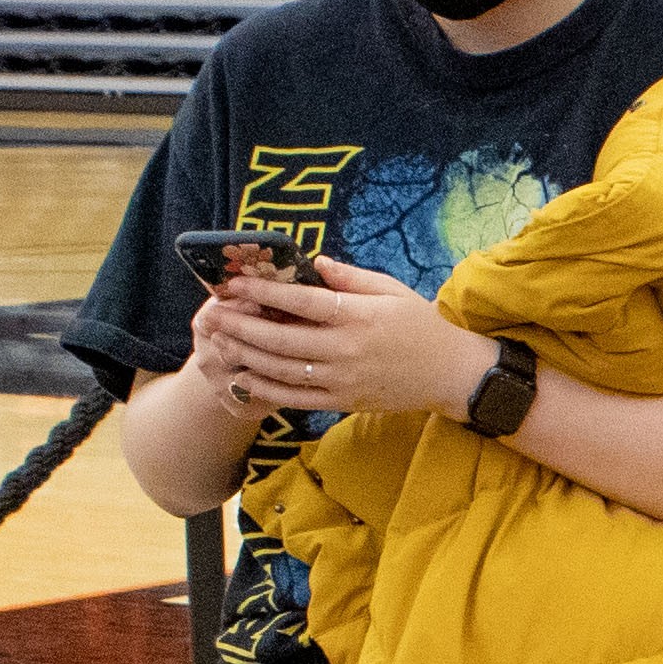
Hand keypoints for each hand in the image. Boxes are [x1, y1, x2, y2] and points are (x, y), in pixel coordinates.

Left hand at [195, 250, 482, 423]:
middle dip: (242, 325)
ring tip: (220, 340)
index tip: (235, 284)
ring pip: (281, 369)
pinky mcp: (341, 401)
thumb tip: (313, 262)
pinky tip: (242, 375)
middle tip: (214, 313)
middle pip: (281, 338)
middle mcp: (346, 349)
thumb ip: (350, 277)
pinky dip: (264, 388)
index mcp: (358, 316)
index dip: (263, 293)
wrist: (448, 374)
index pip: (301, 302)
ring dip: (246, 355)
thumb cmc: (420, 324)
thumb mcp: (392, 289)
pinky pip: (293, 397)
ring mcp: (341, 379)